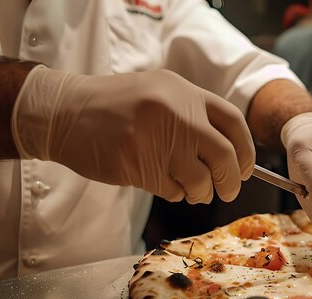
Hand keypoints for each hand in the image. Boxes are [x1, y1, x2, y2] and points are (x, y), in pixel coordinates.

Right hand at [11, 66, 254, 202]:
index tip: (246, 168)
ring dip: (201, 193)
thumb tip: (230, 154)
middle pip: (223, 155)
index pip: (233, 122)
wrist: (65, 111)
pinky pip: (171, 190)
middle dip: (232, 180)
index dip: (246, 150)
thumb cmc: (116, 106)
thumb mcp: (160, 93)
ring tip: (192, 190)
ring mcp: (155, 139)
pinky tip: (164, 184)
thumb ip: (192, 115)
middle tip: (229, 190)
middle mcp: (175, 113)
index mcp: (184, 92)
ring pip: (199, 180)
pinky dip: (174, 193)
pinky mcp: (137, 165)